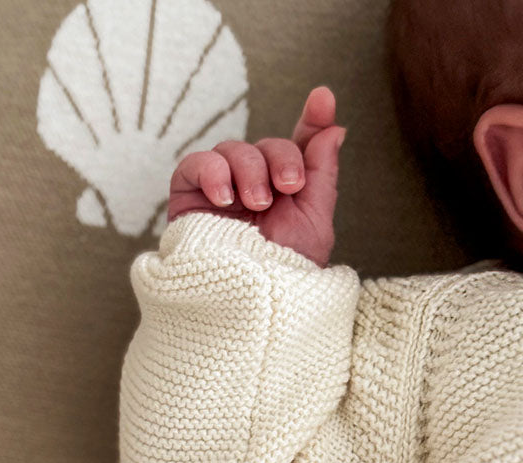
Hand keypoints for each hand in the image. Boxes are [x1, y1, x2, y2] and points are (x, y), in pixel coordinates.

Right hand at [166, 86, 346, 267]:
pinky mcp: (188, 199)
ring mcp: (218, 192)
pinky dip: (211, 172)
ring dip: (249, 170)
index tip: (323, 98)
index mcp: (283, 193)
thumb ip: (322, 171)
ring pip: (232, 149)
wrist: (250, 302)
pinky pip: (194, 164)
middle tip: (286, 189)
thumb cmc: (284, 272)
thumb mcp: (315, 220)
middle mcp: (251, 188)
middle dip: (281, 159)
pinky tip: (224, 198)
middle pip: (266, 145)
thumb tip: (335, 127)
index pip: (297, 146)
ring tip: (254, 204)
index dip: (311, 120)